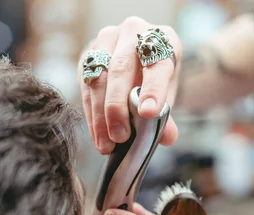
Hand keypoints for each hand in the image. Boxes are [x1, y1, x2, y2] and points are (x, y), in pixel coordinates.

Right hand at [79, 17, 181, 153]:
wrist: (138, 58)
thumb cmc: (157, 78)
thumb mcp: (168, 93)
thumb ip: (166, 116)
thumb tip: (167, 137)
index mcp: (163, 39)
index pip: (157, 63)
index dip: (153, 88)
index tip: (149, 113)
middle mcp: (134, 32)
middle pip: (121, 69)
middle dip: (118, 107)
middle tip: (121, 136)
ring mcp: (107, 39)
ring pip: (98, 77)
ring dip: (101, 115)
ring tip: (107, 143)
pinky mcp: (89, 53)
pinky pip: (85, 85)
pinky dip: (91, 114)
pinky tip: (97, 135)